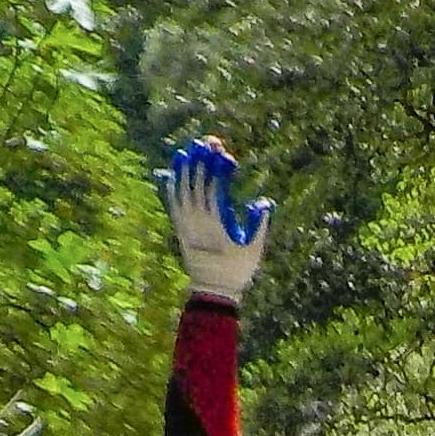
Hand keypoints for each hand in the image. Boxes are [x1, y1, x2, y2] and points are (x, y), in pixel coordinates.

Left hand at [158, 136, 272, 303]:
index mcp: (216, 223)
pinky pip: (173, 205)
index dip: (216, 168)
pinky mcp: (180, 231)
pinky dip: (172, 189)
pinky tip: (171, 176)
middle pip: (196, 184)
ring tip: (184, 151)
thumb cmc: (236, 272)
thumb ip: (259, 224)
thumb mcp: (254, 250)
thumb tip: (264, 202)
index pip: (214, 188)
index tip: (220, 151)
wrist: (213, 292)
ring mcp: (186, 226)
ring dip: (183, 171)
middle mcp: (198, 222)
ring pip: (181, 192)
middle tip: (204, 142)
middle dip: (200, 162)